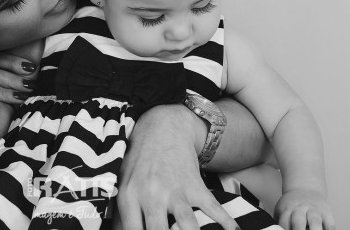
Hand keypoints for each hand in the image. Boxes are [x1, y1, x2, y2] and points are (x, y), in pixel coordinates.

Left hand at [114, 105, 238, 229]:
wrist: (163, 129)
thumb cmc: (140, 159)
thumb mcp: (122, 180)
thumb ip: (122, 209)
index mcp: (129, 195)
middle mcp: (151, 194)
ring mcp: (175, 191)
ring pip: (187, 224)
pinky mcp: (195, 186)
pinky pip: (215, 210)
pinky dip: (227, 223)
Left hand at [274, 189, 334, 229]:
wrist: (305, 189)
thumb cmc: (292, 205)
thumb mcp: (282, 210)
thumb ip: (280, 222)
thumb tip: (276, 229)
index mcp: (287, 209)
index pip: (284, 223)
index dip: (284, 229)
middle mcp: (300, 209)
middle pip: (298, 222)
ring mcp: (314, 211)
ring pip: (315, 221)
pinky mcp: (327, 213)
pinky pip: (330, 225)